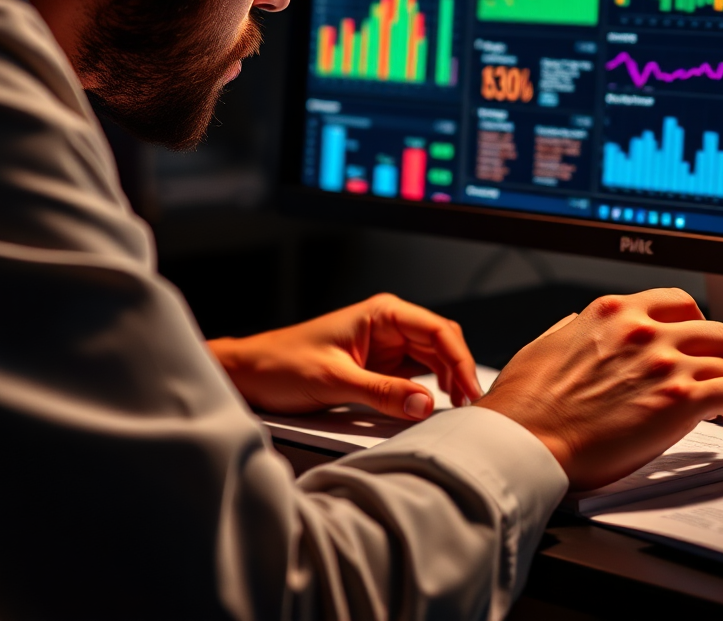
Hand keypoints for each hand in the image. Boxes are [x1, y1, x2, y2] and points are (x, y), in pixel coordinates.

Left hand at [208, 293, 482, 420]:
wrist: (251, 375)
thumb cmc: (283, 365)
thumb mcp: (334, 380)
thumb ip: (382, 393)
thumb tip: (425, 404)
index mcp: (382, 313)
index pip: (437, 330)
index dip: (460, 359)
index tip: (471, 389)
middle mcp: (389, 325)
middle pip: (441, 343)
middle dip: (459, 371)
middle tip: (471, 406)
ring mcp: (386, 346)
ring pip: (434, 359)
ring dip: (448, 381)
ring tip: (459, 409)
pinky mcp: (379, 367)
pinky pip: (415, 375)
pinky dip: (430, 390)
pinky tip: (435, 407)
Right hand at [476, 288, 722, 490]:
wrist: (525, 441)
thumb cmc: (526, 404)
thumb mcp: (543, 346)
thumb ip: (570, 330)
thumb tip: (578, 325)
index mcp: (611, 312)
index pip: (674, 302)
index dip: (692, 326)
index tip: (693, 346)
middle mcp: (642, 330)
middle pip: (712, 327)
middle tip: (720, 377)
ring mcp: (664, 362)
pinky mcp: (679, 401)